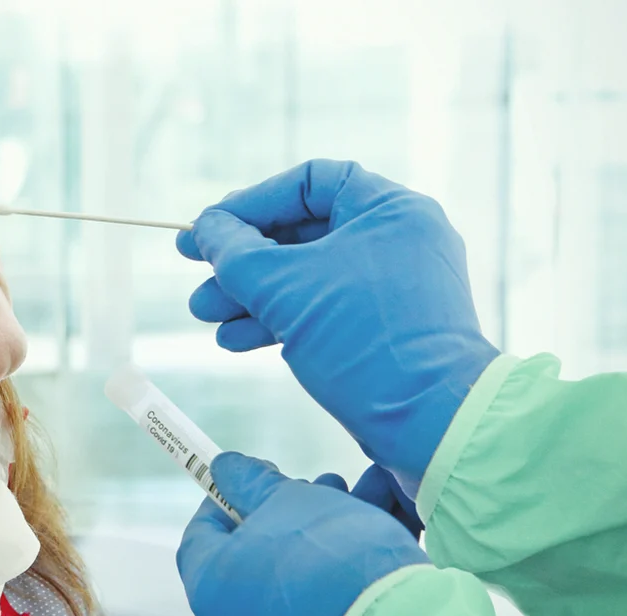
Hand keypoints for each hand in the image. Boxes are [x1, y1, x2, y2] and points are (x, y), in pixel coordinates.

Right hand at [175, 159, 498, 493]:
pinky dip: (277, 321)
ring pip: (306, 277)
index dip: (250, 202)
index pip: (307, 182)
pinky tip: (234, 340)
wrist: (432, 423)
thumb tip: (206, 229)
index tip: (209, 228)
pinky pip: (322, 311)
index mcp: (390, 209)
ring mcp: (392, 287)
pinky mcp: (383, 330)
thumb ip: (234, 251)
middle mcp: (397, 240)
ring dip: (250, 294)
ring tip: (205, 314)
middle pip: (301, 232)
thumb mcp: (284, 287)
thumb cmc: (366, 342)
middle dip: (241, 259)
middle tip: (195, 273)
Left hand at [177, 453, 429, 615]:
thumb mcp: (285, 500)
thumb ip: (250, 481)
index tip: (246, 475)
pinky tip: (383, 515)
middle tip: (315, 483)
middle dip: (292, 505)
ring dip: (331, 520)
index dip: (222, 496)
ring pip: (304, 563)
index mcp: (213, 585)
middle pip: (258, 547)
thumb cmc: (326, 558)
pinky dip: (353, 551)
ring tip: (359, 489)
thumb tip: (226, 468)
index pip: (201, 533)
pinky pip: (333, 586)